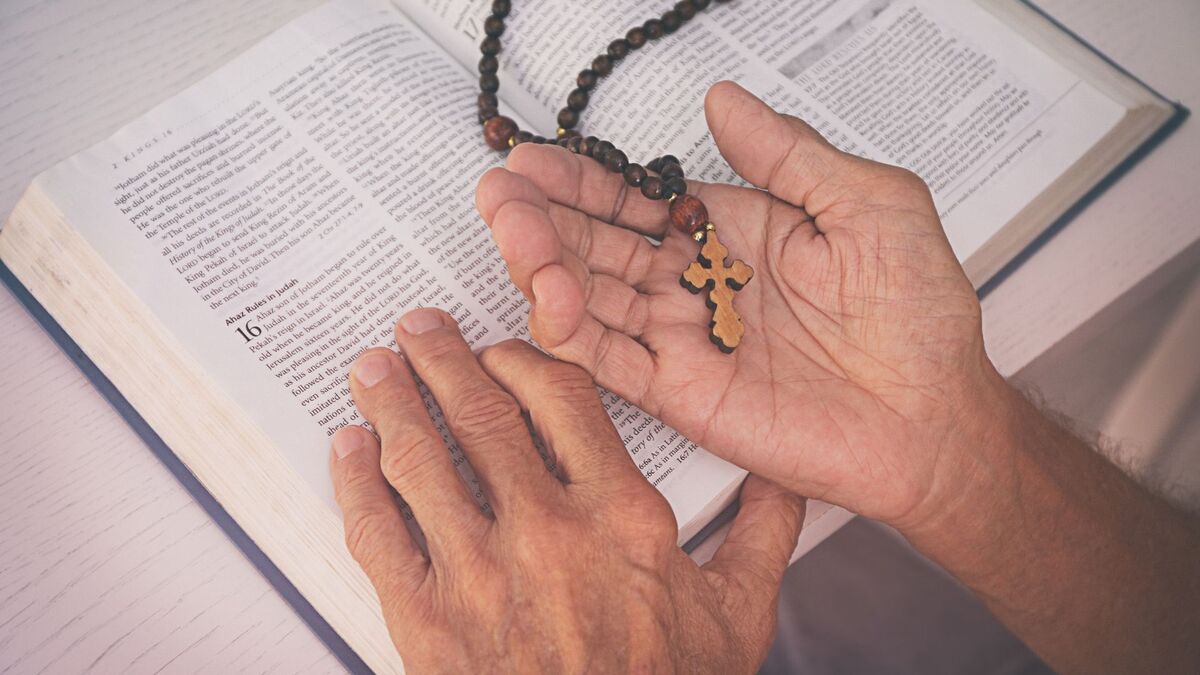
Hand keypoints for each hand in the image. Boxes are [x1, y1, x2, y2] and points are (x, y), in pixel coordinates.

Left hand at [330, 309, 805, 672]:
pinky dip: (355, 482)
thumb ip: (763, 536)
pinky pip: (378, 533)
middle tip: (419, 328)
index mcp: (621, 517)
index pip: (563, 399)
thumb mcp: (737, 617)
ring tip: (373, 368)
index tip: (502, 348)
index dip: (523, 359)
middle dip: (443, 361)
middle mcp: (546, 531)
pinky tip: (348, 449)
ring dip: (390, 403)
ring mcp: (479, 574)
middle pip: (481, 416)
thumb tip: (783, 480)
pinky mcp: (426, 620)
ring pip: (420, 459)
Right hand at [475, 81, 1002, 528]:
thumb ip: (790, 156)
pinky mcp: (682, 395)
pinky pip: (613, 363)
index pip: (637, 197)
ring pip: (593, 296)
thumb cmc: (920, 315)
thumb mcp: (871, 204)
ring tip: (514, 236)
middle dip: (544, 217)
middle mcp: (695, 281)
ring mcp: (684, 338)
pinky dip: (574, 338)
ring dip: (546, 267)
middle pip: (599, 242)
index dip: (583, 178)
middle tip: (503, 194)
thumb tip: (725, 101)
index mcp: (729, 230)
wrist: (935, 419)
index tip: (534, 158)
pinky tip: (547, 306)